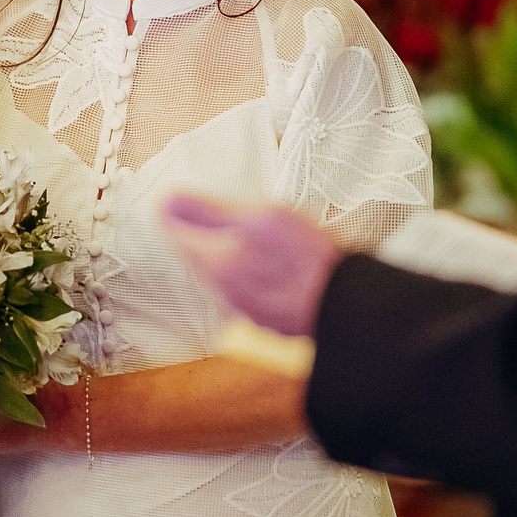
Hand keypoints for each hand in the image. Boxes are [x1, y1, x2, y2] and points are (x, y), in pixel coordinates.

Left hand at [163, 195, 339, 339]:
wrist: (345, 305)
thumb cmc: (309, 258)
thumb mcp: (264, 217)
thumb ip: (212, 211)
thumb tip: (171, 201)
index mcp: (216, 262)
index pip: (174, 231)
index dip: (177, 211)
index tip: (184, 199)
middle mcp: (222, 289)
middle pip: (197, 253)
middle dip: (207, 233)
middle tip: (232, 213)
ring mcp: (241, 306)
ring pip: (221, 272)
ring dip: (231, 254)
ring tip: (261, 240)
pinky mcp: (260, 317)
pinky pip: (243, 289)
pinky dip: (251, 274)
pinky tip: (275, 265)